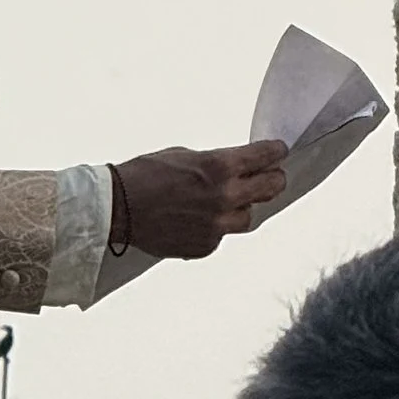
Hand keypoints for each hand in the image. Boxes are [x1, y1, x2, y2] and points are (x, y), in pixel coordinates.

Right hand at [110, 141, 287, 259]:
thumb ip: (218, 164)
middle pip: (269, 189)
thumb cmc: (148, 173)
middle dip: (274, 179)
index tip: (280, 151)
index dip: (275, 152)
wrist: (118, 207)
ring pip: (248, 217)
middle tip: (274, 176)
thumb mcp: (187, 155)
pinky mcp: (205, 247)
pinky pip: (222, 235)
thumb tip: (237, 168)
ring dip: (244, 206)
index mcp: (220, 166)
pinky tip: (201, 218)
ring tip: (232, 200)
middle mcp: (224, 197)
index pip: (264, 157)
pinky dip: (217, 226)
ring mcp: (216, 226)